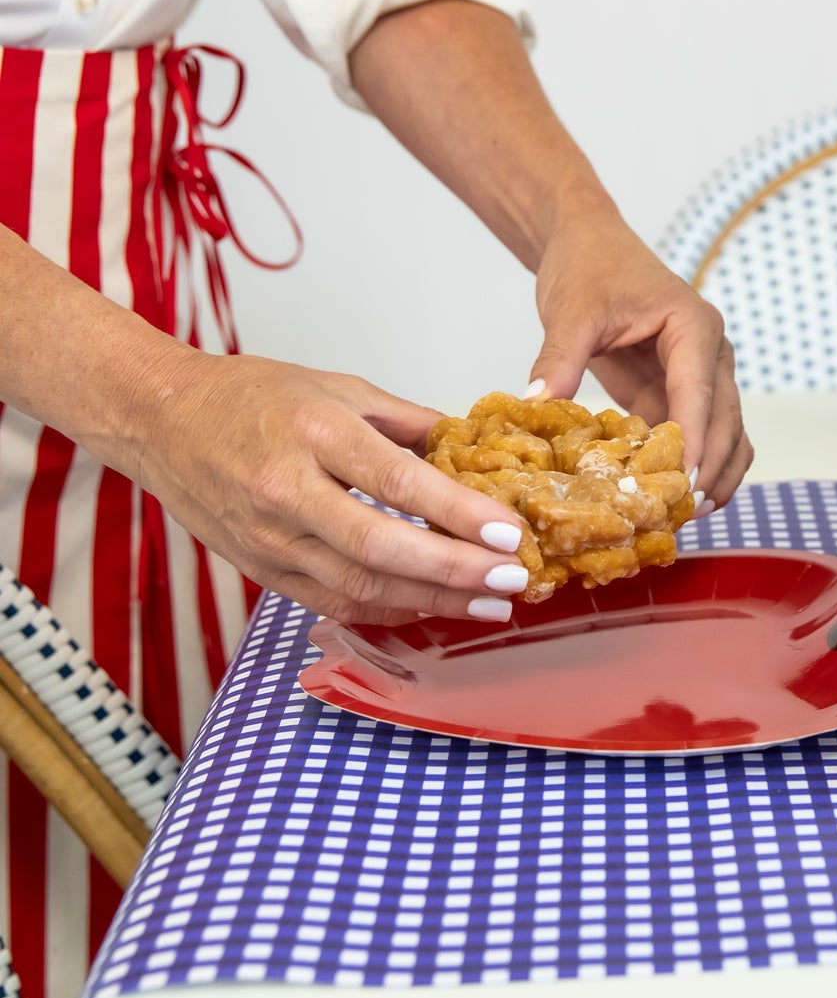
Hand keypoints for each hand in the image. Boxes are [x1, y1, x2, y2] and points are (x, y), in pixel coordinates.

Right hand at [130, 350, 533, 625]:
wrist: (163, 420)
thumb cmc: (253, 397)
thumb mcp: (340, 387)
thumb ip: (409, 422)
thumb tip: (473, 447)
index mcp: (316, 434)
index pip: (399, 483)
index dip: (458, 514)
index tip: (508, 532)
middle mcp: (288, 491)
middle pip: (382, 547)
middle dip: (455, 570)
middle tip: (513, 578)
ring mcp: (269, 538)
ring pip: (360, 586)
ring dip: (432, 600)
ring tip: (489, 601)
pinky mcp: (261, 569)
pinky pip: (332, 602)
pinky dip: (387, 609)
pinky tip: (431, 606)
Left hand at [527, 213, 751, 510]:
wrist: (590, 246)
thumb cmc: (588, 268)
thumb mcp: (570, 311)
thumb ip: (559, 358)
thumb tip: (537, 405)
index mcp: (693, 326)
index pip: (700, 392)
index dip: (695, 440)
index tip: (685, 483)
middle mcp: (710, 352)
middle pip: (726, 419)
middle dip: (710, 467)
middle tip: (683, 514)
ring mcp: (702, 373)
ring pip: (728, 433)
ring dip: (716, 473)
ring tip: (687, 517)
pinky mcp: (683, 390)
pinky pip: (705, 434)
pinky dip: (700, 465)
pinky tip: (678, 497)